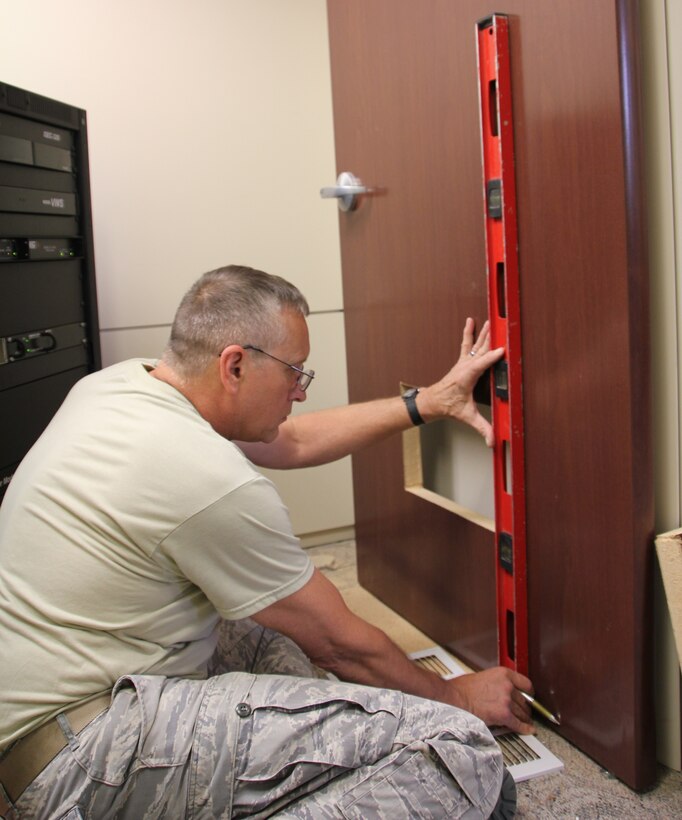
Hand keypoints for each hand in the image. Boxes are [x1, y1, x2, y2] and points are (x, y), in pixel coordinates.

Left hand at [418, 318, 504, 445]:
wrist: (432, 402)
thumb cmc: (447, 406)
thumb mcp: (466, 417)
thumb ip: (482, 428)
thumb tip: (492, 440)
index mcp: (466, 378)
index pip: (481, 365)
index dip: (492, 358)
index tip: (503, 351)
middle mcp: (465, 367)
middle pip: (481, 350)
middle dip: (492, 339)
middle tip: (501, 328)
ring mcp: (463, 363)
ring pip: (476, 345)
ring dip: (483, 333)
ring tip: (490, 321)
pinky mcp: (462, 362)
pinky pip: (467, 344)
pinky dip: (469, 332)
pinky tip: (470, 321)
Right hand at [448, 667, 534, 734]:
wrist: (454, 697)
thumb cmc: (462, 688)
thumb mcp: (483, 677)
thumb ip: (497, 683)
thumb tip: (501, 692)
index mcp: (503, 674)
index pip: (526, 684)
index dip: (529, 693)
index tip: (530, 697)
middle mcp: (508, 686)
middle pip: (524, 701)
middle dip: (525, 708)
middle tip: (524, 713)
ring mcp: (507, 700)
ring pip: (523, 713)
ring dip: (524, 719)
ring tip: (525, 722)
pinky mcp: (504, 715)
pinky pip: (519, 724)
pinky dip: (525, 729)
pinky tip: (528, 730)